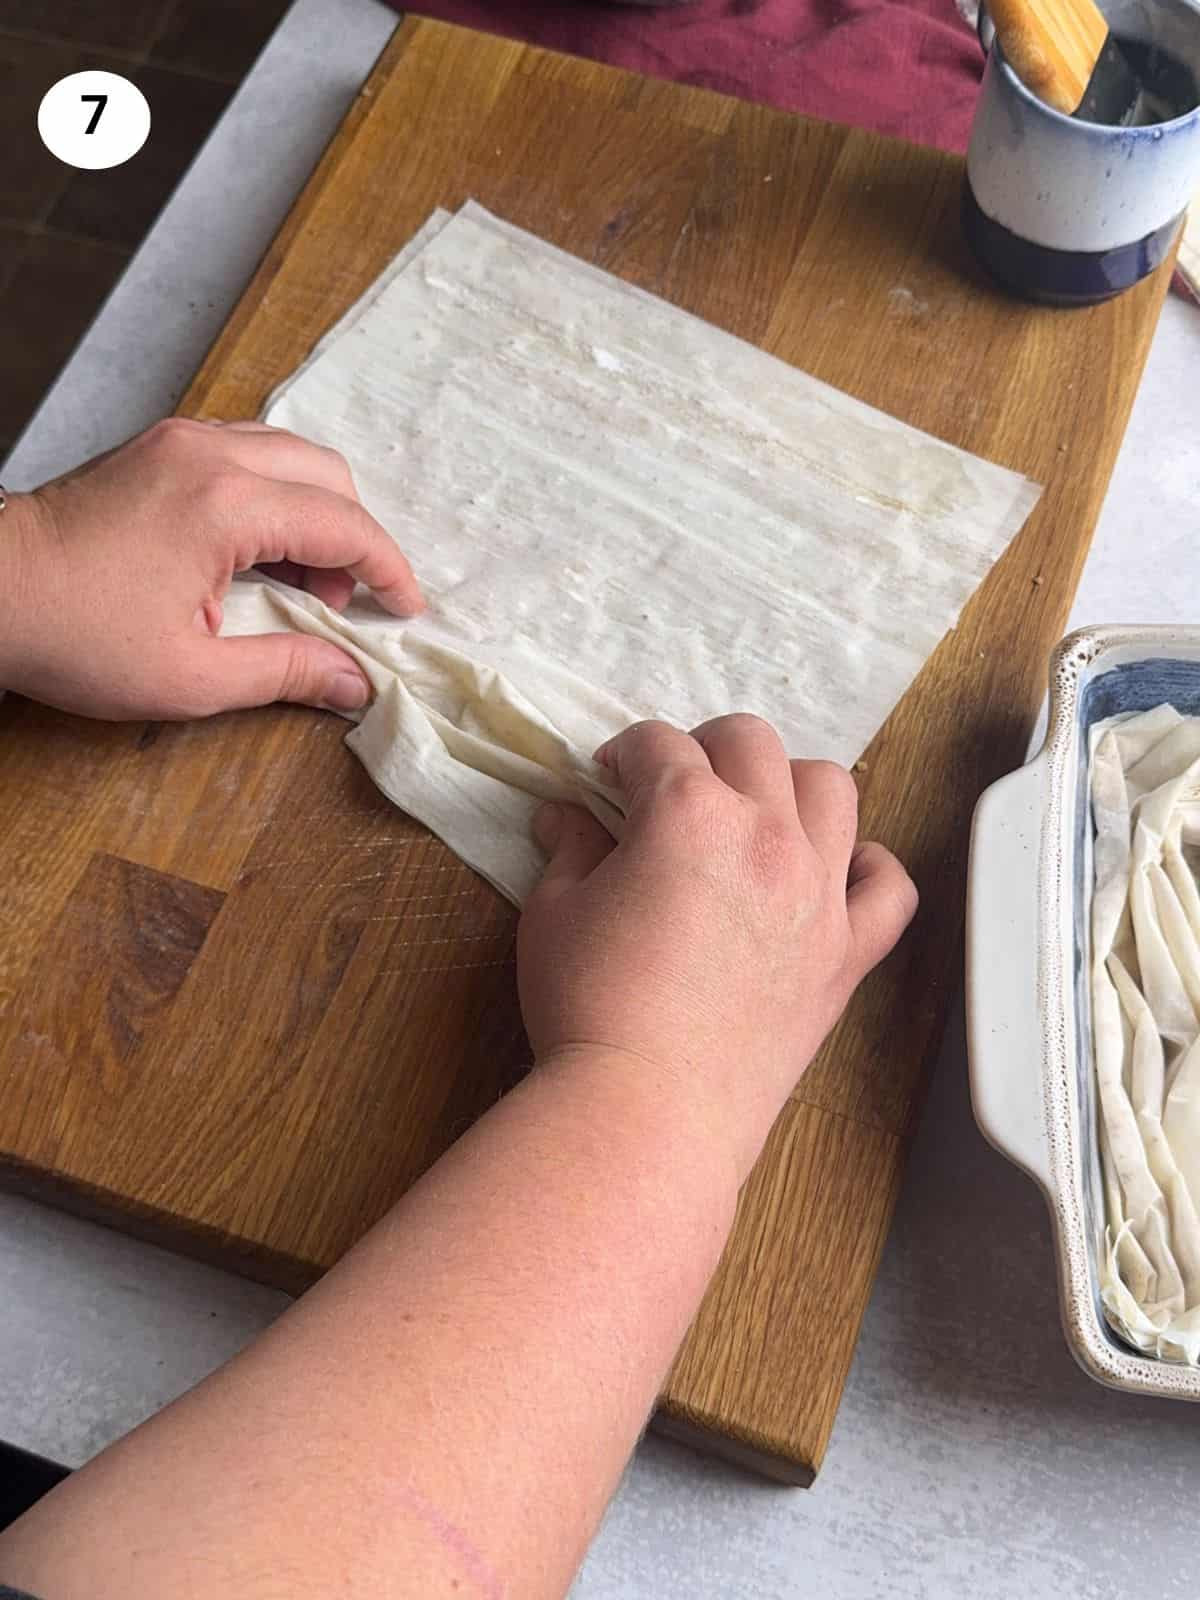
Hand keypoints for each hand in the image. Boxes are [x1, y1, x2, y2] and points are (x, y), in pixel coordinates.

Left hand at [0, 417, 422, 719]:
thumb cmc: (74, 636)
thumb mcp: (190, 677)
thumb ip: (286, 673)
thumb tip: (353, 685)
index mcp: (226, 504)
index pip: (343, 524)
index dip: (387, 569)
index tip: (405, 609)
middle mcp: (210, 454)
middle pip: (326, 474)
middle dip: (353, 537)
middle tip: (341, 604)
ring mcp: (180, 441)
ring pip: (288, 455)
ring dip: (313, 512)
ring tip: (300, 582)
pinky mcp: (158, 447)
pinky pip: (246, 452)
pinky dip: (274, 494)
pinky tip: (257, 551)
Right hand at [518, 715, 916, 1177]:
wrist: (647, 1109)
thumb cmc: (589, 1007)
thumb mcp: (555, 913)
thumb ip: (570, 849)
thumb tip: (565, 814)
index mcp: (687, 813)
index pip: (657, 744)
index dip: (623, 753)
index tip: (606, 780)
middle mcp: (766, 834)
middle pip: (749, 742)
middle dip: (702, 748)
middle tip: (671, 790)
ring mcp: (818, 892)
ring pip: (830, 788)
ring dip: (787, 784)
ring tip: (753, 815)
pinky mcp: (846, 952)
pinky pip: (889, 887)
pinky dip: (868, 867)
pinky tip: (833, 872)